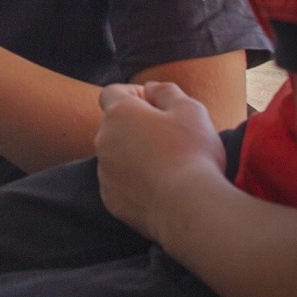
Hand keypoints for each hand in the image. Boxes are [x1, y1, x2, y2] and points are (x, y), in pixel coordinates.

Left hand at [94, 81, 228, 242]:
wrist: (189, 208)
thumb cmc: (192, 154)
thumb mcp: (190, 110)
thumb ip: (166, 92)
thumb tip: (151, 88)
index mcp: (119, 114)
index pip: (113, 92)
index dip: (134, 94)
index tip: (157, 105)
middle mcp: (103, 140)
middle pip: (116, 126)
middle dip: (137, 126)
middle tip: (171, 138)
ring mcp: (104, 172)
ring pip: (117, 156)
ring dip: (135, 155)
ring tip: (169, 166)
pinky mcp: (110, 199)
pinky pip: (120, 183)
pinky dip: (135, 182)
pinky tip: (161, 188)